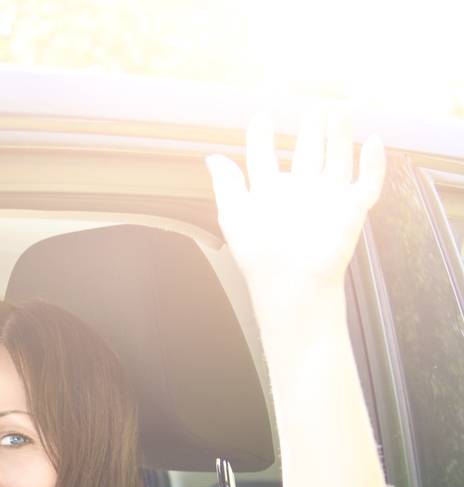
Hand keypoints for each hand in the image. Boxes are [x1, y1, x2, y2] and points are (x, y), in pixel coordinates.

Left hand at [205, 110, 384, 328]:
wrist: (292, 282)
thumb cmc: (260, 255)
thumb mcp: (235, 214)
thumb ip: (226, 183)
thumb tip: (212, 157)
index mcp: (269, 193)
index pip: (265, 157)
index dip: (262, 137)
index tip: (262, 117)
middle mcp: (299, 192)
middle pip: (307, 152)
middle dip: (309, 130)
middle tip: (311, 106)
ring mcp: (327, 199)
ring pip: (337, 158)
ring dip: (338, 135)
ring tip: (337, 110)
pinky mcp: (352, 209)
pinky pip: (368, 181)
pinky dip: (373, 162)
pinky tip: (372, 140)